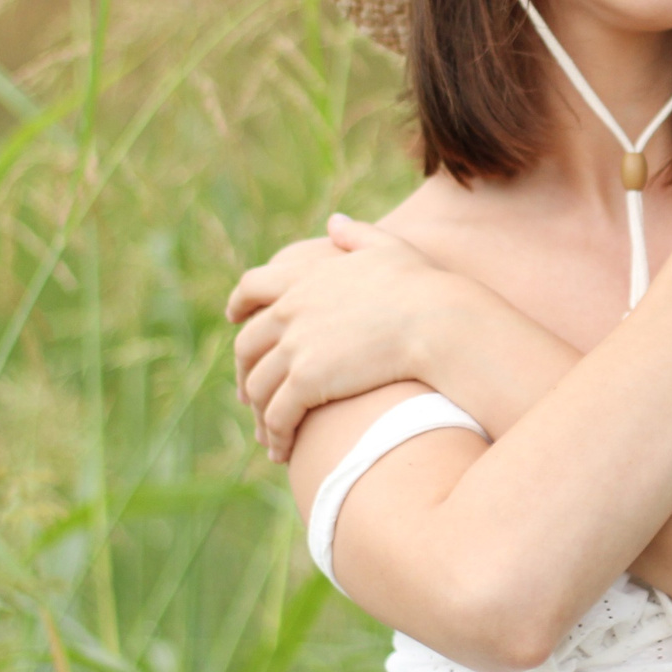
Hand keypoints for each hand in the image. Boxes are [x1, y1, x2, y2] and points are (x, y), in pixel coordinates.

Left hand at [228, 216, 463, 460]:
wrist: (438, 322)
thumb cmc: (424, 286)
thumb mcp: (387, 249)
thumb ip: (356, 235)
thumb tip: (334, 222)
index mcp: (303, 278)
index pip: (251, 287)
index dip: (239, 304)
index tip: (233, 317)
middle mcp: (289, 312)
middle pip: (247, 347)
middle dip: (244, 372)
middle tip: (248, 393)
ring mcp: (295, 348)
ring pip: (258, 388)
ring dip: (260, 413)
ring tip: (269, 434)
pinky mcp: (307, 383)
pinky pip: (278, 415)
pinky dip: (276, 435)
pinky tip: (283, 450)